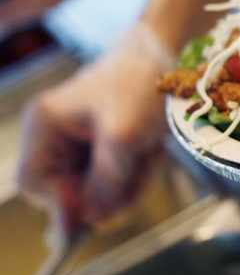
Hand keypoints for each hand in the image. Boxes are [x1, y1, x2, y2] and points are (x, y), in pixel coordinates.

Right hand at [17, 22, 175, 233]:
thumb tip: (93, 219)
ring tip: (151, 151)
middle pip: (71, 192)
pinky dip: (140, 172)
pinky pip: (120, 180)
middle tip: (141, 170)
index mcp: (45, 126)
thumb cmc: (140, 82)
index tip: (101, 208)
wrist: (170, 54)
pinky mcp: (106, 149)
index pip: (35, 183)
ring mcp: (81, 145)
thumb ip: (105, 181)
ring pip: (100, 191)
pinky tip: (153, 150)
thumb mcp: (124, 135)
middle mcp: (56, 137)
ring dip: (131, 180)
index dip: (64, 203)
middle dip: (110, 190)